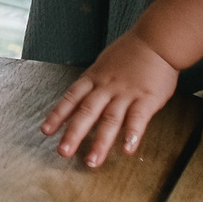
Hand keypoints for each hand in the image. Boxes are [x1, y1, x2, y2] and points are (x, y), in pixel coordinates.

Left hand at [42, 30, 178, 165]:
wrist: (156, 40)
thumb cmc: (130, 53)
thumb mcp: (103, 64)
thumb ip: (92, 84)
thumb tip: (76, 102)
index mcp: (94, 78)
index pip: (71, 98)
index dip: (57, 115)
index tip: (46, 131)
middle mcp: (106, 87)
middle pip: (86, 112)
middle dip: (73, 134)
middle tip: (63, 152)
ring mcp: (126, 93)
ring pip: (110, 119)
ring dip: (101, 142)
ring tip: (92, 161)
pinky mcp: (146, 98)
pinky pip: (138, 118)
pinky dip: (132, 134)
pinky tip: (128, 149)